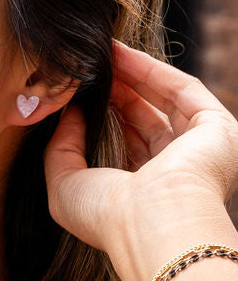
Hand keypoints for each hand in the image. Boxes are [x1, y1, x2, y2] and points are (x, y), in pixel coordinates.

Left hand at [44, 41, 237, 280]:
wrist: (155, 225)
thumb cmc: (108, 218)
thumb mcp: (66, 186)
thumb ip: (61, 148)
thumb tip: (68, 114)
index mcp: (149, 194)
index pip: (129, 146)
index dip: (104, 115)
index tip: (78, 92)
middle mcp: (180, 173)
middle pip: (148, 119)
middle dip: (117, 90)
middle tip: (89, 67)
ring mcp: (202, 150)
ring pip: (166, 100)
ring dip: (133, 75)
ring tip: (101, 55)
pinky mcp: (218, 129)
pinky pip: (184, 90)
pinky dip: (152, 70)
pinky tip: (122, 56)